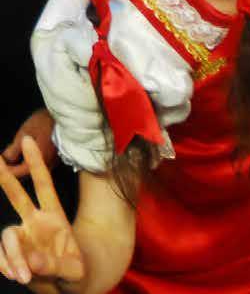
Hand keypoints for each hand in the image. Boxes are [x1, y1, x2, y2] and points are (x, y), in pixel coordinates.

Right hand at [0, 136, 83, 285]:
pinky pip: (2, 256)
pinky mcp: (13, 254)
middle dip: (6, 178)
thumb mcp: (74, 270)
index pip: (44, 184)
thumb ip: (55, 265)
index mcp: (55, 215)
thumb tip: (30, 261)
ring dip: (11, 255)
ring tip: (23, 275)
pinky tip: (18, 275)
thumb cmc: (74, 271)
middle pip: (17, 196)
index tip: (27, 139)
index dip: (36, 162)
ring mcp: (23, 236)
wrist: (66, 287)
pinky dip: (6, 265)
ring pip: (7, 235)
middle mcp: (36, 221)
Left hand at [3, 110, 56, 178]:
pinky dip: (31, 159)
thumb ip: (14, 148)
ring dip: (22, 163)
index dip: (3, 171)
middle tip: (5, 159)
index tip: (0, 160)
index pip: (15, 174)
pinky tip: (27, 151)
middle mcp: (46, 167)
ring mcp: (53, 162)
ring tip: (14, 154)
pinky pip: (41, 163)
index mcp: (37, 163)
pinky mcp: (57, 157)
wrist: (72, 114)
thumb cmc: (48, 121)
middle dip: (13, 168)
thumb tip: (6, 158)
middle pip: (25, 173)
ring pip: (33, 169)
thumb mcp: (26, 132)